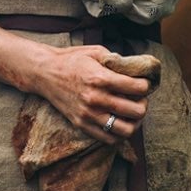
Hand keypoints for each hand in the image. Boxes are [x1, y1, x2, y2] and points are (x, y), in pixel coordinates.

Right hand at [31, 44, 149, 144]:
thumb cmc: (71, 60)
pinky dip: (119, 133)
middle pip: (136, 111)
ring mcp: (89, 114)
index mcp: (100, 78)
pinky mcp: (82, 124)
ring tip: (131, 114)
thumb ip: (116, 59)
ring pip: (126, 130)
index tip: (144, 83)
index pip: (137, 88)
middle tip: (140, 99)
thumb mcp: (95, 52)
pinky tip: (118, 122)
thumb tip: (135, 69)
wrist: (44, 73)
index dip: (146, 85)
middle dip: (143, 104)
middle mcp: (96, 98)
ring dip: (134, 122)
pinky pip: (109, 139)